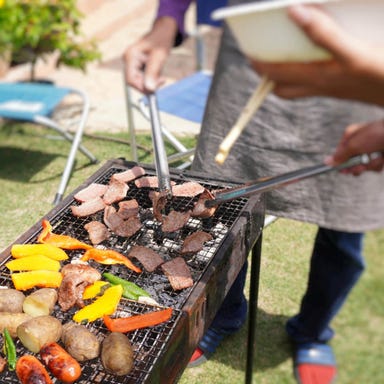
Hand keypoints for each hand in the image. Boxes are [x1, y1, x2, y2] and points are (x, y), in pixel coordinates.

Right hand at [123, 17, 176, 92]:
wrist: (163, 31)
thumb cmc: (161, 40)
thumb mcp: (159, 56)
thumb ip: (153, 72)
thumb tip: (149, 89)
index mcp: (130, 56)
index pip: (131, 80)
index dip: (142, 87)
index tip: (156, 87)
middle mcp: (128, 60)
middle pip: (135, 82)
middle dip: (148, 84)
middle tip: (162, 80)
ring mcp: (132, 63)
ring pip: (140, 81)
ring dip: (151, 81)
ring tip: (161, 74)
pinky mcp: (137, 66)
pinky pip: (143, 78)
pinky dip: (152, 78)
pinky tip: (158, 71)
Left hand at [251, 5, 383, 105]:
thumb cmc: (380, 75)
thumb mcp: (354, 52)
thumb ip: (325, 34)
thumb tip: (295, 13)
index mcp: (316, 77)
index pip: (274, 74)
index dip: (258, 63)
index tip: (248, 49)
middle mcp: (319, 86)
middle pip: (281, 86)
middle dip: (266, 72)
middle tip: (261, 54)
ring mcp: (329, 88)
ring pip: (295, 87)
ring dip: (283, 74)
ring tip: (280, 55)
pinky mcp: (339, 87)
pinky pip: (311, 83)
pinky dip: (302, 71)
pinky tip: (312, 56)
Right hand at [326, 120, 383, 175]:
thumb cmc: (377, 135)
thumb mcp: (354, 145)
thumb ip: (340, 155)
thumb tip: (326, 162)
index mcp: (350, 136)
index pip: (339, 154)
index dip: (341, 163)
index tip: (342, 170)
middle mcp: (359, 143)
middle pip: (351, 162)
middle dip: (357, 166)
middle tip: (362, 165)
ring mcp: (370, 150)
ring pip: (363, 166)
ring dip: (370, 165)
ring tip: (377, 157)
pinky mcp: (379, 155)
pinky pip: (374, 166)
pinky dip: (378, 164)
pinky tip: (382, 157)